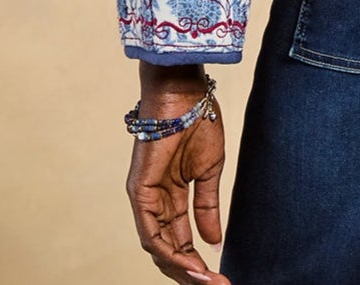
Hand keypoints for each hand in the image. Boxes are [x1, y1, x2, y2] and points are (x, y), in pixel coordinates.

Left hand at [125, 77, 231, 283]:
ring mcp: (145, 198)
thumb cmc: (198, 121)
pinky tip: (189, 262)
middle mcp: (154, 201)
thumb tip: (213, 241)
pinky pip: (150, 231)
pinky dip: (169, 251)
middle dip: (190, 272)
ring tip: (206, 280)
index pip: (179, 238)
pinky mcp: (140, 192)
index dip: (196, 260)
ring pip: (158, 247)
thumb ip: (207, 207)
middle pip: (167, 248)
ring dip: (181, 267)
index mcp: (170, 195)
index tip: (219, 276)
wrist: (186, 94)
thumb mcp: (209, 172)